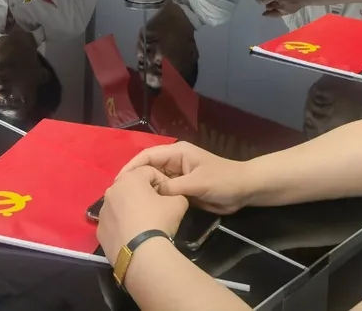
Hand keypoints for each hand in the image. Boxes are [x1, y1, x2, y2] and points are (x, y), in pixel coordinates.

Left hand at [97, 166, 187, 264]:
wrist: (142, 255)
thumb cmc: (159, 221)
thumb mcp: (179, 202)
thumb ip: (175, 192)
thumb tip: (171, 197)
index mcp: (130, 178)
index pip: (149, 171)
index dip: (162, 181)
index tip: (169, 195)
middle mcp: (112, 190)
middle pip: (132, 186)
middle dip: (145, 193)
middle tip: (157, 207)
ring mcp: (103, 210)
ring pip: (120, 203)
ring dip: (131, 207)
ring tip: (144, 222)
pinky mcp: (100, 229)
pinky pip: (114, 220)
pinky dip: (122, 223)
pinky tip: (133, 234)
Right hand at [119, 141, 249, 215]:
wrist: (244, 191)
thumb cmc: (223, 181)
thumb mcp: (197, 183)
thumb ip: (173, 187)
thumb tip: (151, 193)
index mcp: (177, 153)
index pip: (148, 156)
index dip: (132, 167)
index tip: (118, 181)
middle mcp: (174, 163)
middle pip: (148, 169)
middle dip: (134, 179)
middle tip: (117, 195)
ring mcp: (178, 176)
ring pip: (154, 182)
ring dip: (143, 190)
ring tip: (125, 203)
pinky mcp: (182, 190)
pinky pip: (163, 193)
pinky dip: (154, 199)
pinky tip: (144, 209)